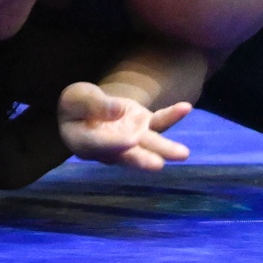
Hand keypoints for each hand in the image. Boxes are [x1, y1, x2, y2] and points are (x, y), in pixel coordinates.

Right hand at [57, 82, 192, 171]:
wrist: (88, 109)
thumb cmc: (76, 105)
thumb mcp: (76, 98)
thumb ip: (93, 104)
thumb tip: (118, 110)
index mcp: (84, 143)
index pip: (99, 144)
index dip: (115, 143)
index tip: (130, 140)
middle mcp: (111, 149)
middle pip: (127, 155)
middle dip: (143, 159)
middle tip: (158, 164)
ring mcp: (131, 140)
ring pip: (148, 145)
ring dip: (166, 149)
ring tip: (183, 154)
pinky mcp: (144, 128)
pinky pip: (160, 122)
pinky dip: (172, 116)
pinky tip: (185, 108)